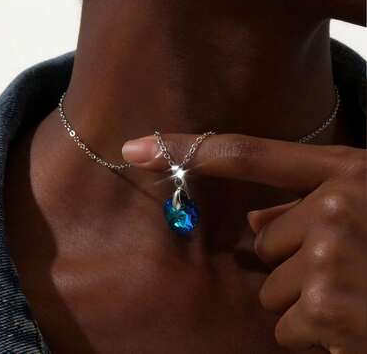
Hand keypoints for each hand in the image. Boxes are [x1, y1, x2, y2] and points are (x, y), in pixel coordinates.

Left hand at [122, 134, 366, 352]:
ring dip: (306, 300)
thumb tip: (254, 224)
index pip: (249, 152)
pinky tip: (355, 325)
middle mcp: (338, 206)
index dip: (188, 147)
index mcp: (348, 172)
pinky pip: (288, 325)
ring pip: (273, 287)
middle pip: (264, 241)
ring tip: (356, 296)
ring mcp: (333, 257)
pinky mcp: (329, 308)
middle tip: (349, 269)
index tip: (136, 145)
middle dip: (293, 262)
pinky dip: (315, 335)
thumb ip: (312, 203)